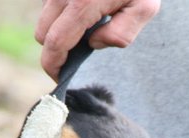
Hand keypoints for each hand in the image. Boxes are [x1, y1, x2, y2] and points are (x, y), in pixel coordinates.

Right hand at [36, 0, 160, 80]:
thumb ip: (121, 33)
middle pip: (42, 34)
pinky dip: (61, 13)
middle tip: (78, 53)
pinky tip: (84, 9)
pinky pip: (51, 3)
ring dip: (58, 29)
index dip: (53, 66)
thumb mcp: (145, 8)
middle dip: (55, 49)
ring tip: (87, 25)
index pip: (55, 44)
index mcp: (83, 4)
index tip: (58, 78)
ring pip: (44, 18)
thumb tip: (94, 43)